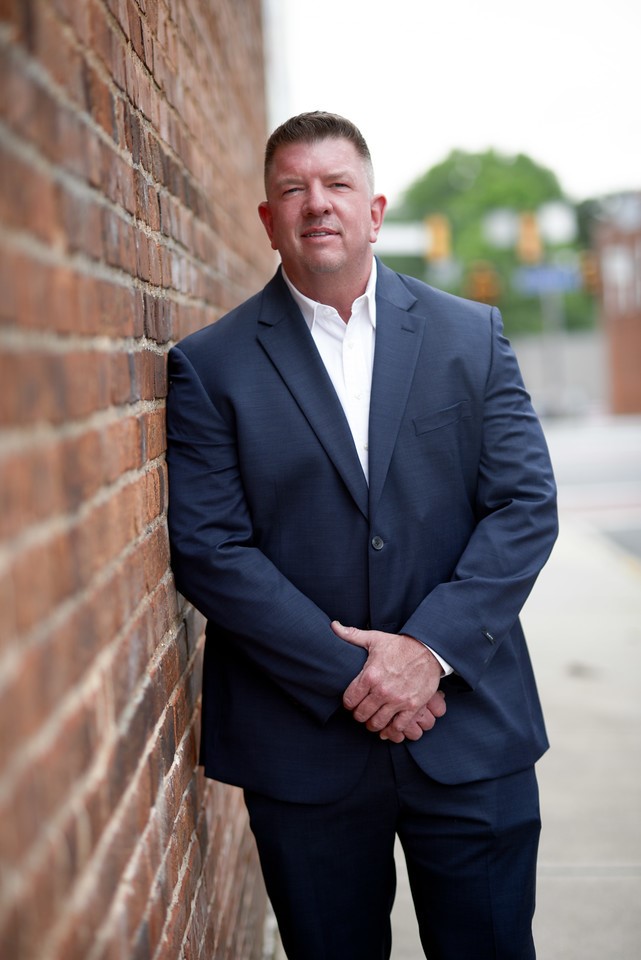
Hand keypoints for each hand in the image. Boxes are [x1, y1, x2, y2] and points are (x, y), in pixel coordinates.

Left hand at [331, 622, 445, 742]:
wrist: (428, 650)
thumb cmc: (400, 645)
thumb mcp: (374, 639)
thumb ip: (351, 635)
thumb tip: (333, 626)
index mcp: (370, 675)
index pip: (349, 700)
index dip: (348, 703)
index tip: (351, 702)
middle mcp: (382, 690)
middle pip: (361, 714)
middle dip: (359, 714)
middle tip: (361, 711)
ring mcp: (398, 700)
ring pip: (377, 723)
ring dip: (372, 724)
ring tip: (373, 719)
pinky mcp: (412, 706)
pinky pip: (398, 727)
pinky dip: (390, 731)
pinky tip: (387, 729)